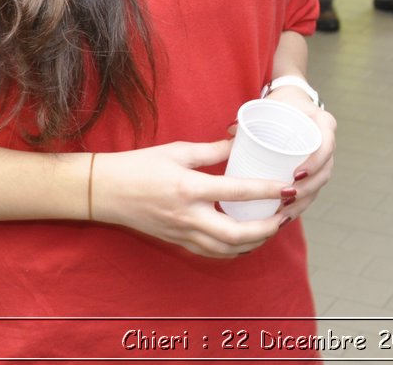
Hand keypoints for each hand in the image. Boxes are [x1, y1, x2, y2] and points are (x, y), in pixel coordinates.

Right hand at [90, 140, 292, 257]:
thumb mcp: (178, 150)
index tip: (287, 188)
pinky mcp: (177, 241)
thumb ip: (213, 150)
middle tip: (284, 216)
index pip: (237, 192)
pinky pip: (211, 253)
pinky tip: (245, 241)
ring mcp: (182, 233)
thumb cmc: (139, 166)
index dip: (266, 192)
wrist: (104, 191)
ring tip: (270, 229)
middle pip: (237, 234)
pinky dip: (232, 250)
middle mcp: (188, 216)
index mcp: (190, 188)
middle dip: (266, 229)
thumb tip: (241, 140)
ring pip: (226, 249)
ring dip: (253, 243)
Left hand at [260, 89, 336, 221]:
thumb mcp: (272, 104)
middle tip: (285, 196)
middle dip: (307, 189)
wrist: (294, 100)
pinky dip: (301, 203)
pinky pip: (313, 189)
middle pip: (324, 172)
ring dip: (303, 201)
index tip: (295, 174)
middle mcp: (328, 141)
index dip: (315, 163)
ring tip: (283, 213)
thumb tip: (231, 130)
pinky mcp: (317, 169)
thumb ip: (253, 116)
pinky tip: (285, 215)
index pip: (326, 146)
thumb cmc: (283, 102)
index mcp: (323, 123)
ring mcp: (325, 157)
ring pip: (319, 185)